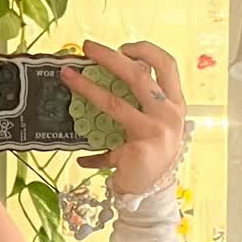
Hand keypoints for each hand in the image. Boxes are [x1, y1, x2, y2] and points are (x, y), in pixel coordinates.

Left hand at [60, 39, 188, 196]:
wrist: (154, 195)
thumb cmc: (151, 157)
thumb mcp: (150, 128)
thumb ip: (135, 106)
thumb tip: (103, 85)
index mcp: (174, 104)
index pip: (166, 65)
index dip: (144, 50)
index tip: (122, 46)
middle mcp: (169, 114)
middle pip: (139, 74)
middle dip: (110, 56)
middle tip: (87, 47)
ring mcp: (156, 131)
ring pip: (115, 101)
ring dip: (87, 86)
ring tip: (67, 76)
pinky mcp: (140, 149)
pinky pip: (105, 146)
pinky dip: (91, 155)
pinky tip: (81, 159)